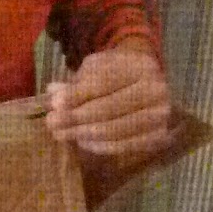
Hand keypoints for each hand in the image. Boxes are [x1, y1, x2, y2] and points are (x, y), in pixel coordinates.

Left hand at [44, 43, 171, 155]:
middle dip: (76, 117)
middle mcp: (156, 89)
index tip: (54, 104)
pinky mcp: (158, 137)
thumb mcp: (96, 69)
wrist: (148, 86)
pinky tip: (82, 142)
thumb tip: (52, 93)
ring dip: (83, 134)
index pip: (103, 82)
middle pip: (109, 108)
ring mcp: (160, 115)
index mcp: (139, 66)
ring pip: (115, 129)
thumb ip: (76, 82)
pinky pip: (124, 146)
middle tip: (52, 123)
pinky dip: (100, 146)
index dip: (77, 94)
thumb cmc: (116, 75)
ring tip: (61, 134)